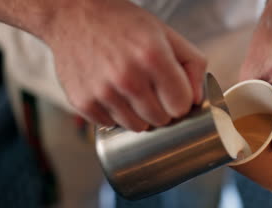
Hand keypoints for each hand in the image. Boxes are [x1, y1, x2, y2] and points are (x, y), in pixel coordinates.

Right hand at [42, 0, 205, 130]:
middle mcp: (127, 77)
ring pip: (137, 127)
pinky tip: (112, 92)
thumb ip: (193, 65)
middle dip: (162, 108)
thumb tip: (198, 99)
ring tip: (132, 90)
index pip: (181, 106)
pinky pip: (112, 125)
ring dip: (140, 114)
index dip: (181, 100)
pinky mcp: (83, 102)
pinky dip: (116, 114)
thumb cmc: (122, 24)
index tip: (174, 92)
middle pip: (161, 120)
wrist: (73, 15)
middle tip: (152, 89)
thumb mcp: (166, 34)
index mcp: (153, 57)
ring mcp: (103, 92)